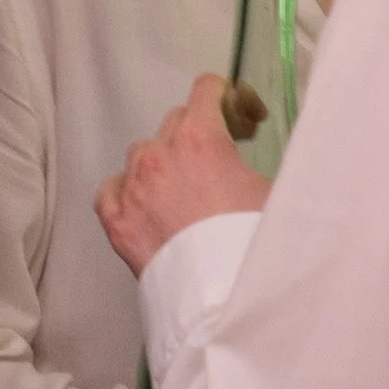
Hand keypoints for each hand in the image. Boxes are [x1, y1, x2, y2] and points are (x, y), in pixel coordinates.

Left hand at [95, 74, 272, 276]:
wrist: (226, 298)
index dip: (228, 98)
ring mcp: (131, 187)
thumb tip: (265, 156)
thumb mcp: (276, 190)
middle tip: (223, 159)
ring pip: (142, 153)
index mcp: (199, 138)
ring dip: (164, 162)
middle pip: (176, 122)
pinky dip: (128, 190)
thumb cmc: (255, 242)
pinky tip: (146, 202)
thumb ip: (262, 161)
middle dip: (200, 133)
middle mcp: (158, 154)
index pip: (205, 89)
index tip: (242, 120)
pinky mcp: (115, 221)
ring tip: (186, 190)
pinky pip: (111, 189)